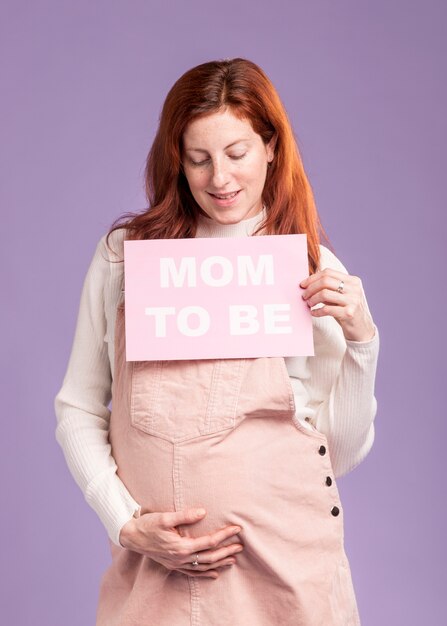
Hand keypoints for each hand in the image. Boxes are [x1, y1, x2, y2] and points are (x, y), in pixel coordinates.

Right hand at [118, 508, 243, 578]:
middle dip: (227, 552)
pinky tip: (214, 573)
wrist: (131, 536)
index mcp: (181, 546)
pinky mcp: (173, 565)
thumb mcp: (165, 517)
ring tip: (233, 559)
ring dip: (219, 563)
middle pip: (210, 557)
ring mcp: (177, 563)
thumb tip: (203, 512)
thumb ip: (185, 516)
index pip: (209, 542)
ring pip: (203, 567)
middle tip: (241, 546)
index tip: (237, 529)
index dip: (224, 535)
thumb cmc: (148, 524)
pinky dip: (205, 573)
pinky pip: (193, 572)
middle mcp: (181, 558)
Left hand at [300, 268, 375, 341]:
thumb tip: (308, 284)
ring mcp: (353, 300)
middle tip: (304, 296)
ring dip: (312, 299)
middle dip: (310, 288)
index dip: (312, 278)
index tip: (303, 285)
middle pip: (325, 281)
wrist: (363, 330)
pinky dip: (317, 311)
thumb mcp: (342, 296)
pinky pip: (327, 309)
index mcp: (353, 281)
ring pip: (324, 294)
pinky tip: (314, 313)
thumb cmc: (348, 311)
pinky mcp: (349, 313)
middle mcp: (354, 288)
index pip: (328, 272)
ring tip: (309, 304)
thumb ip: (330, 288)